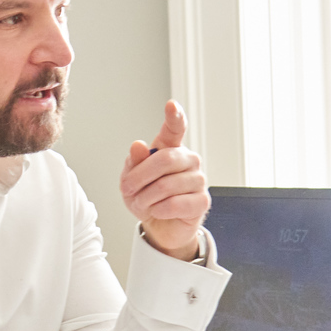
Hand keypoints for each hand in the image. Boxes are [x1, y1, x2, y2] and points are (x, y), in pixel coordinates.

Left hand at [119, 99, 210, 260]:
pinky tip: (158, 210)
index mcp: (170, 148)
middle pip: (164, 159)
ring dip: (146, 198)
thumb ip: (134, 162)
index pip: (175, 127)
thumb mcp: (131, 179)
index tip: (170, 105)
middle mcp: (188, 159)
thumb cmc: (146, 197)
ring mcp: (198, 179)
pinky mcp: (202, 201)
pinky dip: (159, 210)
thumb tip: (138, 145)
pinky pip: (175, 204)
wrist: (158, 225)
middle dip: (139, 178)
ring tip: (144, 203)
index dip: (174, 116)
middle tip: (128, 189)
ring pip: (166, 185)